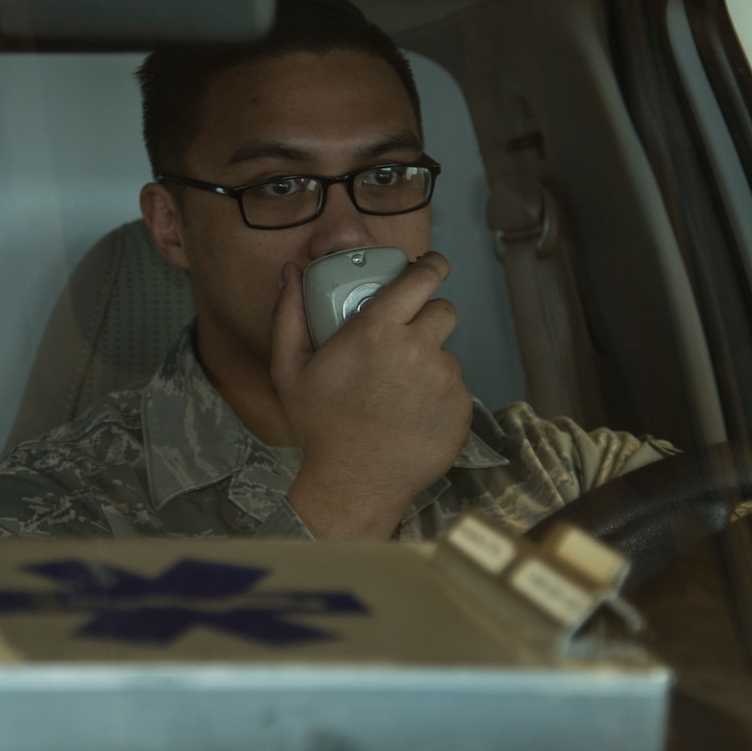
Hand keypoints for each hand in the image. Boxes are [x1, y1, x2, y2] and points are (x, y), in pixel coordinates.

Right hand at [274, 251, 472, 539]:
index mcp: (378, 330)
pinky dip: (439, 396)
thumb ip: (289, 313)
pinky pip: (456, 389)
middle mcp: (418, 349)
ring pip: (448, 353)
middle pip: (444, 310)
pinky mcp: (462, 410)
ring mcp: (445, 381)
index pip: (424, 276)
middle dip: (428, 318)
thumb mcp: (290, 368)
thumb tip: (292, 271)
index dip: (431, 265)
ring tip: (400, 390)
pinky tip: (412, 415)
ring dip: (430, 362)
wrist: (354, 485)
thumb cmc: (320, 425)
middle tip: (405, 340)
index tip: (429, 267)